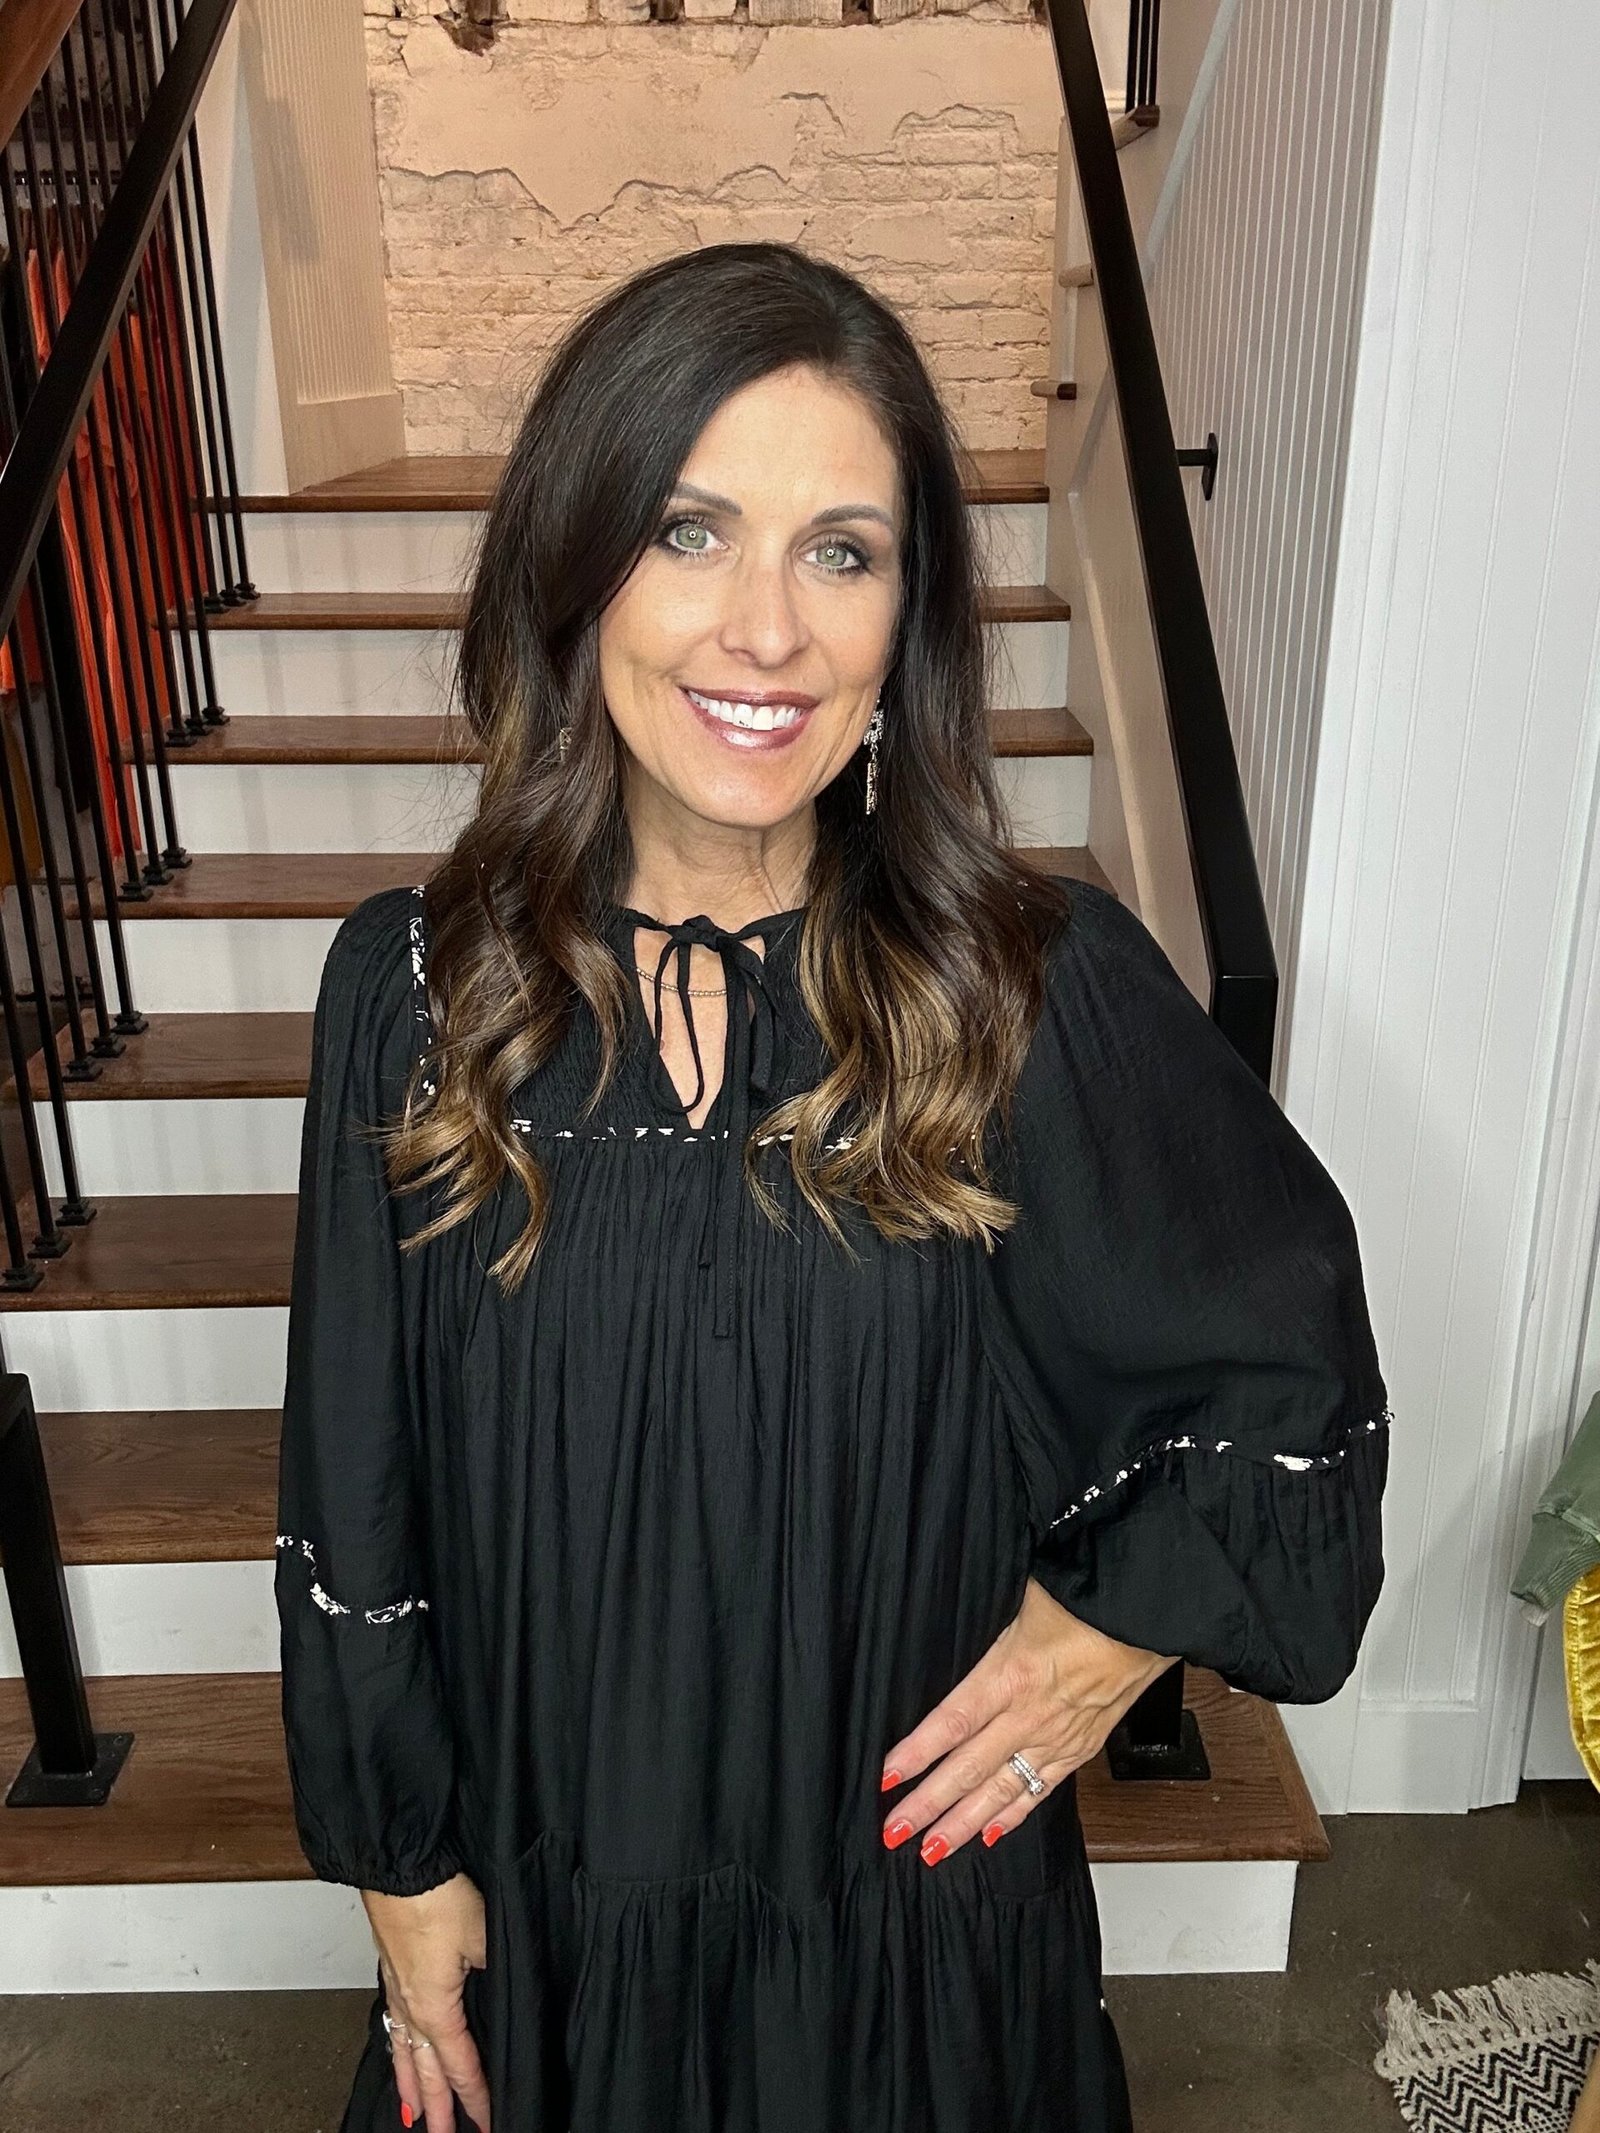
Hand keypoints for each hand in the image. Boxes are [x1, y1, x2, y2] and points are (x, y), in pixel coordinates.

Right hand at [364, 1872, 491, 2131]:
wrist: (398, 1868)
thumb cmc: (436, 1898)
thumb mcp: (484, 1936)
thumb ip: (497, 1971)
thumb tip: (508, 1990)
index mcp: (437, 2008)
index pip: (461, 2066)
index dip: (476, 2097)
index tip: (486, 2122)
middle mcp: (413, 2007)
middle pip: (427, 2071)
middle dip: (437, 2109)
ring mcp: (398, 1990)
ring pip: (404, 2052)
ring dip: (411, 2086)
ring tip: (413, 2114)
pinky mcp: (391, 1970)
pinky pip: (393, 2025)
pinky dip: (395, 2050)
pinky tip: (397, 2050)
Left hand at [876, 1577, 1173, 1863]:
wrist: (1146, 1619)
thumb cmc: (1085, 1600)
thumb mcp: (1022, 1599)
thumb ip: (986, 1625)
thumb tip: (950, 1621)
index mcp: (1013, 1673)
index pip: (954, 1721)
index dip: (918, 1752)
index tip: (889, 1775)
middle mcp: (1032, 1713)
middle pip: (970, 1767)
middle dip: (929, 1803)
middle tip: (895, 1831)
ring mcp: (1057, 1737)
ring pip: (1003, 1789)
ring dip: (964, 1823)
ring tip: (932, 1848)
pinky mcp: (1080, 1748)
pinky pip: (1041, 1789)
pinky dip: (1014, 1815)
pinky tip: (990, 1833)